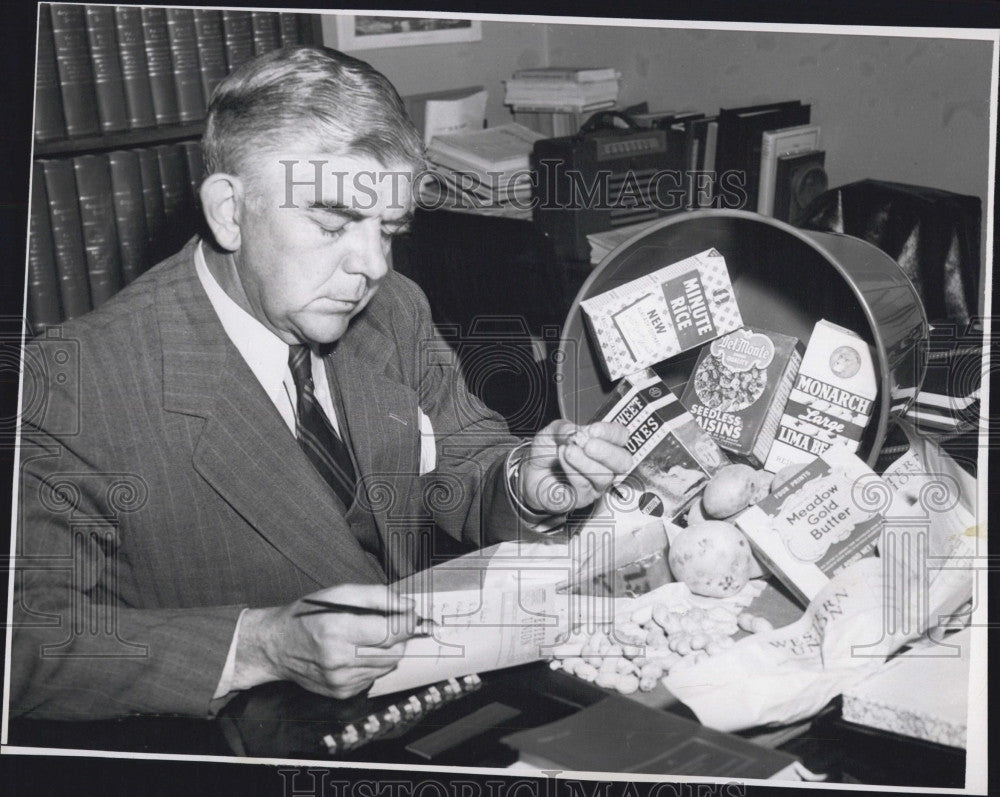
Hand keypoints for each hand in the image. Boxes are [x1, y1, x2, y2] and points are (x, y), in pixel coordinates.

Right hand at [232, 584, 420, 698]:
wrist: (277, 646)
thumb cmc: (308, 615)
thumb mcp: (339, 593)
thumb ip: (377, 596)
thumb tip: (407, 605)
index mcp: (338, 630)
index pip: (390, 632)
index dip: (407, 622)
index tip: (410, 613)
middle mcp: (339, 659)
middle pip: (394, 651)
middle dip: (399, 635)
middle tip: (388, 622)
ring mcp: (341, 680)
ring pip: (388, 665)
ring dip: (388, 650)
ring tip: (369, 636)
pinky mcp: (342, 692)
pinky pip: (375, 676)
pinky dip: (374, 663)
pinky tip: (357, 652)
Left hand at [517, 420, 632, 513]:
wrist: (530, 473)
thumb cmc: (547, 453)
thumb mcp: (552, 433)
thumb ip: (563, 428)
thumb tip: (574, 431)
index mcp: (604, 444)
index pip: (621, 437)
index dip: (611, 433)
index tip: (593, 430)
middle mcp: (605, 465)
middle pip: (623, 461)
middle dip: (606, 451)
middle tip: (587, 444)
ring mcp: (597, 483)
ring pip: (605, 476)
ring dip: (585, 462)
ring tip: (568, 451)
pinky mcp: (584, 497)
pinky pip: (584, 485)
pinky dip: (572, 470)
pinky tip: (562, 460)